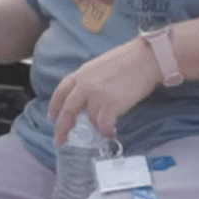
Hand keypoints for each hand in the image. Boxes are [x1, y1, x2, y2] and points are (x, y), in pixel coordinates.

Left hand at [47, 39, 161, 142]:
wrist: (146, 58)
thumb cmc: (129, 58)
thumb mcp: (100, 65)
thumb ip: (90, 79)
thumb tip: (88, 95)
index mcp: (81, 74)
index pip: (61, 91)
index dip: (54, 106)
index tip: (52, 117)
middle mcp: (85, 86)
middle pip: (68, 111)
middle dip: (63, 128)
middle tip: (60, 140)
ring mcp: (97, 96)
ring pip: (89, 120)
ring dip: (94, 128)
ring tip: (101, 130)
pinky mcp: (111, 105)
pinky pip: (103, 125)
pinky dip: (106, 131)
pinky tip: (110, 132)